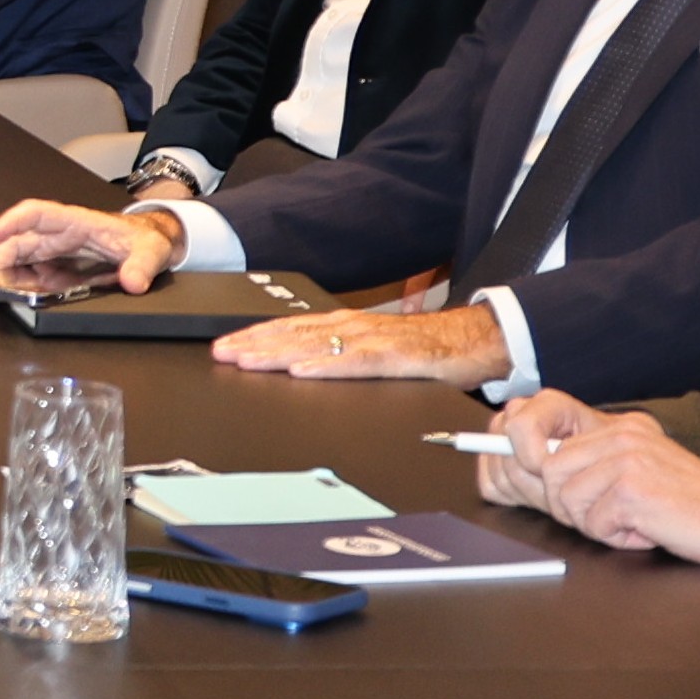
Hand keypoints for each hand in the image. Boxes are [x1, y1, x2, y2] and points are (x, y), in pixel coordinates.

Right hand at [0, 197, 176, 294]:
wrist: (150, 245)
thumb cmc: (145, 239)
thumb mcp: (151, 250)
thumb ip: (142, 265)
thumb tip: (133, 282)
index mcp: (76, 222)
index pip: (35, 215)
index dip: (9, 224)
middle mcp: (59, 236)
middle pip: (17, 241)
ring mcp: (55, 253)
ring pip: (18, 260)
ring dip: (3, 276)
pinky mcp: (56, 269)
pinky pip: (29, 275)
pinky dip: (16, 287)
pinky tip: (10, 299)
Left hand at [210, 301, 511, 382]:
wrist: (478, 340)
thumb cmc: (427, 349)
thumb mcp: (376, 350)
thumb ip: (343, 356)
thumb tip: (303, 366)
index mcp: (348, 327)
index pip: (292, 329)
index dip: (256, 336)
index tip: (224, 345)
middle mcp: (356, 328)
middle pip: (296, 335)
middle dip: (256, 344)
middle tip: (221, 353)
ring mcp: (376, 341)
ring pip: (319, 346)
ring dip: (280, 352)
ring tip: (248, 360)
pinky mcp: (399, 358)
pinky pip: (358, 363)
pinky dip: (328, 366)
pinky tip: (302, 371)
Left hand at [490, 400, 699, 566]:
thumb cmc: (687, 508)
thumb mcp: (633, 474)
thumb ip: (588, 465)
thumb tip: (522, 466)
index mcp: (617, 425)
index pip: (538, 418)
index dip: (517, 450)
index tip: (516, 470)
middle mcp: (620, 433)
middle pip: (546, 470)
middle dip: (566, 505)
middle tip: (607, 516)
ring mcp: (627, 458)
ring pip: (564, 499)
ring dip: (594, 524)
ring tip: (633, 521)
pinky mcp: (634, 488)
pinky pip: (592, 523)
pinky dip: (617, 537)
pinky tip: (648, 530)